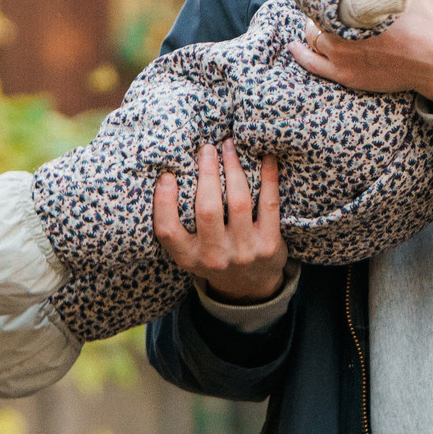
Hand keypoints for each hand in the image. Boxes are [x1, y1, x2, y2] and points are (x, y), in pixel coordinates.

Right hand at [155, 140, 288, 303]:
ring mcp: (243, 252)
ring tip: (230, 147)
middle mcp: (214, 257)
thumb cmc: (214, 254)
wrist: (250, 286)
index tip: (167, 175)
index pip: (168, 231)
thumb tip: (169, 173)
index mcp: (187, 257)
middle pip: (207, 209)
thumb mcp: (190, 250)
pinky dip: (268, 177)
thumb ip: (179, 223)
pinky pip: (269, 204)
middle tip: (207, 148)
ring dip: (233, 168)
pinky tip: (266, 158)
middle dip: (207, 172)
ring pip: (238, 202)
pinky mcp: (269, 245)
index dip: (163, 202)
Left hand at [291, 0, 432, 105]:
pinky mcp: (346, 76)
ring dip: (313, 26)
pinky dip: (301, 52)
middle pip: (315, 13)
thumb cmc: (426, 15)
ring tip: (319, 18)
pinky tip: (295, 45)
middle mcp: (340, 30)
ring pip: (312, 37)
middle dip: (319, 5)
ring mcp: (341, 56)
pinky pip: (313, 64)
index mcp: (352, 4)